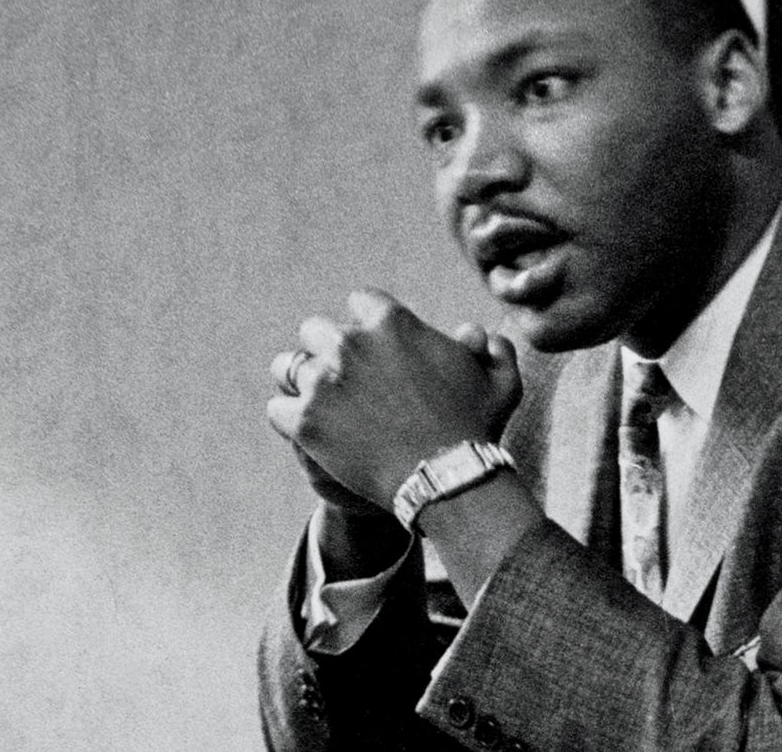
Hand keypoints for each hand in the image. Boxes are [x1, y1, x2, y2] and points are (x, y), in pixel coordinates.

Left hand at [268, 288, 522, 508]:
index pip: (360, 302)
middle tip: (341, 377)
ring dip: (300, 381)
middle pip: (316, 330)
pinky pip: (278, 409)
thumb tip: (478, 336)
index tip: (372, 346)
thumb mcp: (502, 381)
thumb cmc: (478, 428)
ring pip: (287, 367)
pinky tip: (308, 432)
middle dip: (328, 349)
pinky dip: (290, 420)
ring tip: (316, 401)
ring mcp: (323, 383)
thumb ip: (496, 349)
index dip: (367, 324)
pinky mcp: (305, 422)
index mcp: (390, 322)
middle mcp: (349, 344)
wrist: (448, 479)